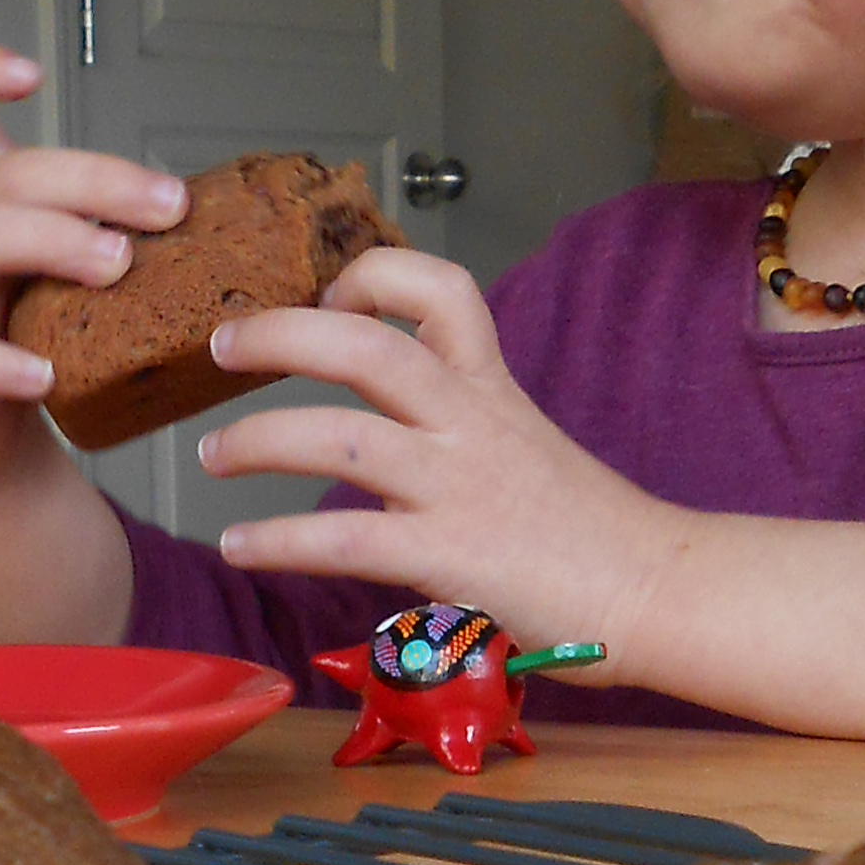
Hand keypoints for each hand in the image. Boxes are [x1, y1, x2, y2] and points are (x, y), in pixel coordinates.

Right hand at [0, 40, 184, 502]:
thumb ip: (126, 230)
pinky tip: (45, 375)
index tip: (28, 73)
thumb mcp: (65, 265)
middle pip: (3, 174)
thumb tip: (245, 221)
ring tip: (116, 265)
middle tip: (168, 208)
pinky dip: (3, 363)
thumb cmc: (31, 332)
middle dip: (92, 179)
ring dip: (52, 240)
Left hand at [196, 249, 678, 660]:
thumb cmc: (588, 529)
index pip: (439, 289)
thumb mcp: (522, 446)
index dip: (371, 275)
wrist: (655, 588)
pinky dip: (277, 540)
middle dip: (279, 334)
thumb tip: (380, 435)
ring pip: (339, 438)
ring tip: (209, 454)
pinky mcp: (450, 555)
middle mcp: (470, 422)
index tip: (327, 296)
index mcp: (491, 388)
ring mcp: (458, 487)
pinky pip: (343, 539)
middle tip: (221, 343)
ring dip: (258, 439)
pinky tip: (239, 546)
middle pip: (365, 346)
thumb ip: (456, 427)